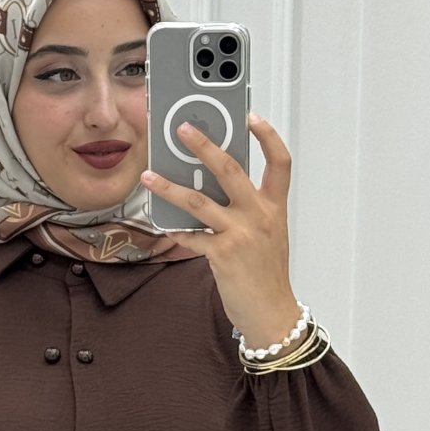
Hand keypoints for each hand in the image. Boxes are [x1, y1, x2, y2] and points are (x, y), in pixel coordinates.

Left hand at [141, 111, 300, 350]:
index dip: (267, 137)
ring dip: (170, 187)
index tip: (251, 117)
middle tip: (182, 129)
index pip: (279, 163)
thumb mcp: (268, 235)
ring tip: (149, 177)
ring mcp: (240, 234)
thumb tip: (215, 187)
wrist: (271, 313)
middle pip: (230, 170)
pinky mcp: (222, 255)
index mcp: (274, 208)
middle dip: (204, 145)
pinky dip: (175, 229)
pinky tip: (161, 222)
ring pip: (199, 201)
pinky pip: (191, 236)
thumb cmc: (267, 275)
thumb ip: (249, 209)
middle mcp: (259, 216)